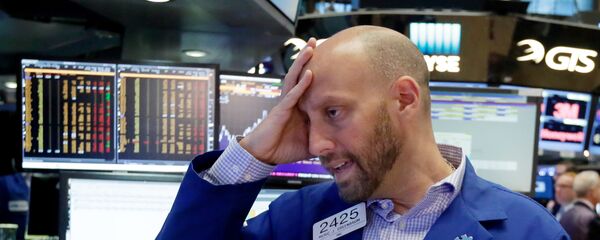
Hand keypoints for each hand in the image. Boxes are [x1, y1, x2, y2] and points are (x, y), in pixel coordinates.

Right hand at [239, 38, 316, 164]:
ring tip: (310, 47)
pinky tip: (309, 74)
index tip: (328, 58)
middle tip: (316, 41)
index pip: (310, 86)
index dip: (316, 71)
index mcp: (299, 107)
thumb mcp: (309, 146)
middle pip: (300, 75)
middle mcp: (292, 102)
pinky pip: (292, 95)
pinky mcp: (280, 111)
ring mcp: (286, 104)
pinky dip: (301, 85)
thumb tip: (336, 146)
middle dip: (307, 58)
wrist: (263, 156)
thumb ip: (321, 143)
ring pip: (294, 79)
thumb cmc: (283, 149)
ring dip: (302, 63)